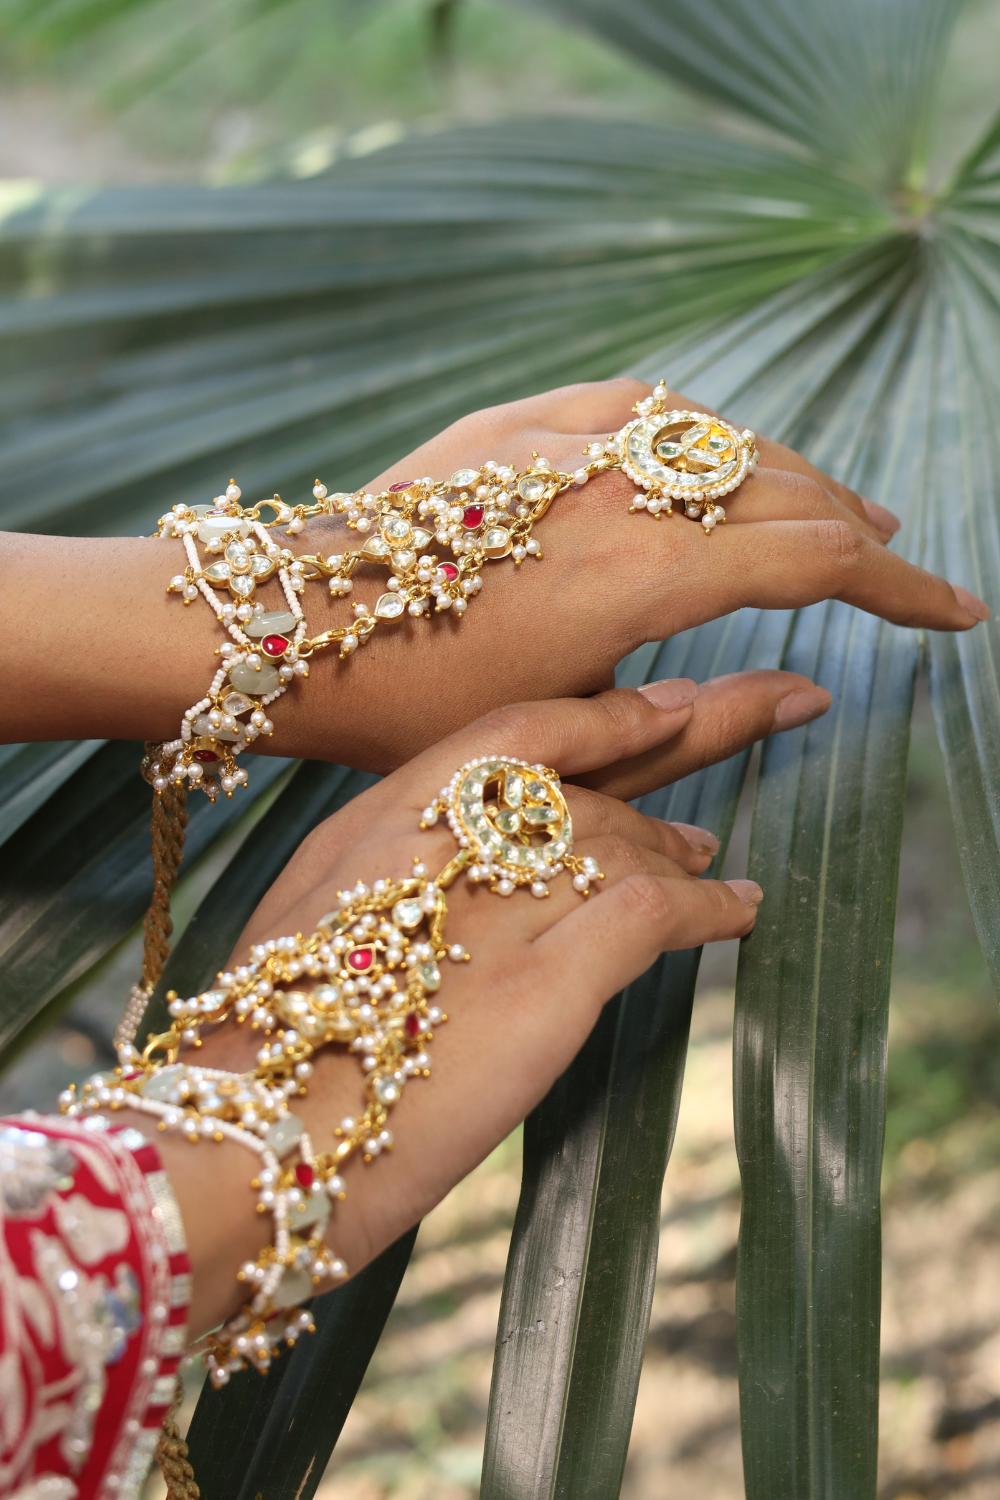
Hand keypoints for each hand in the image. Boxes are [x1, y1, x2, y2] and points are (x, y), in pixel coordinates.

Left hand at [3, 379, 984, 762]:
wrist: (288, 628)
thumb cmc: (418, 703)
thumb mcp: (569, 729)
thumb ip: (698, 712)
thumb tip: (806, 692)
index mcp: (648, 575)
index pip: (820, 561)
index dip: (902, 588)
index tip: (953, 614)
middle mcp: (622, 491)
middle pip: (784, 488)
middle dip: (856, 526)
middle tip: (894, 563)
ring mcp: (568, 443)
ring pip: (720, 440)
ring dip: (786, 475)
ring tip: (825, 506)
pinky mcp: (517, 422)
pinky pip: (639, 405)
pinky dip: (697, 429)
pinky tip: (714, 446)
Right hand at [160, 683, 796, 1333]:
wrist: (250, 1141)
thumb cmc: (268, 1053)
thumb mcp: (306, 931)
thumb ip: (382, 884)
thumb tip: (446, 893)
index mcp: (381, 819)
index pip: (515, 731)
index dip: (602, 715)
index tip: (665, 706)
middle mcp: (445, 837)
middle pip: (581, 790)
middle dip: (660, 785)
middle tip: (701, 817)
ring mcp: (498, 902)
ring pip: (621, 844)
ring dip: (680, 856)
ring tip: (714, 872)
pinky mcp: (546, 980)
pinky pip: (656, 913)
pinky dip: (711, 907)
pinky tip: (741, 911)